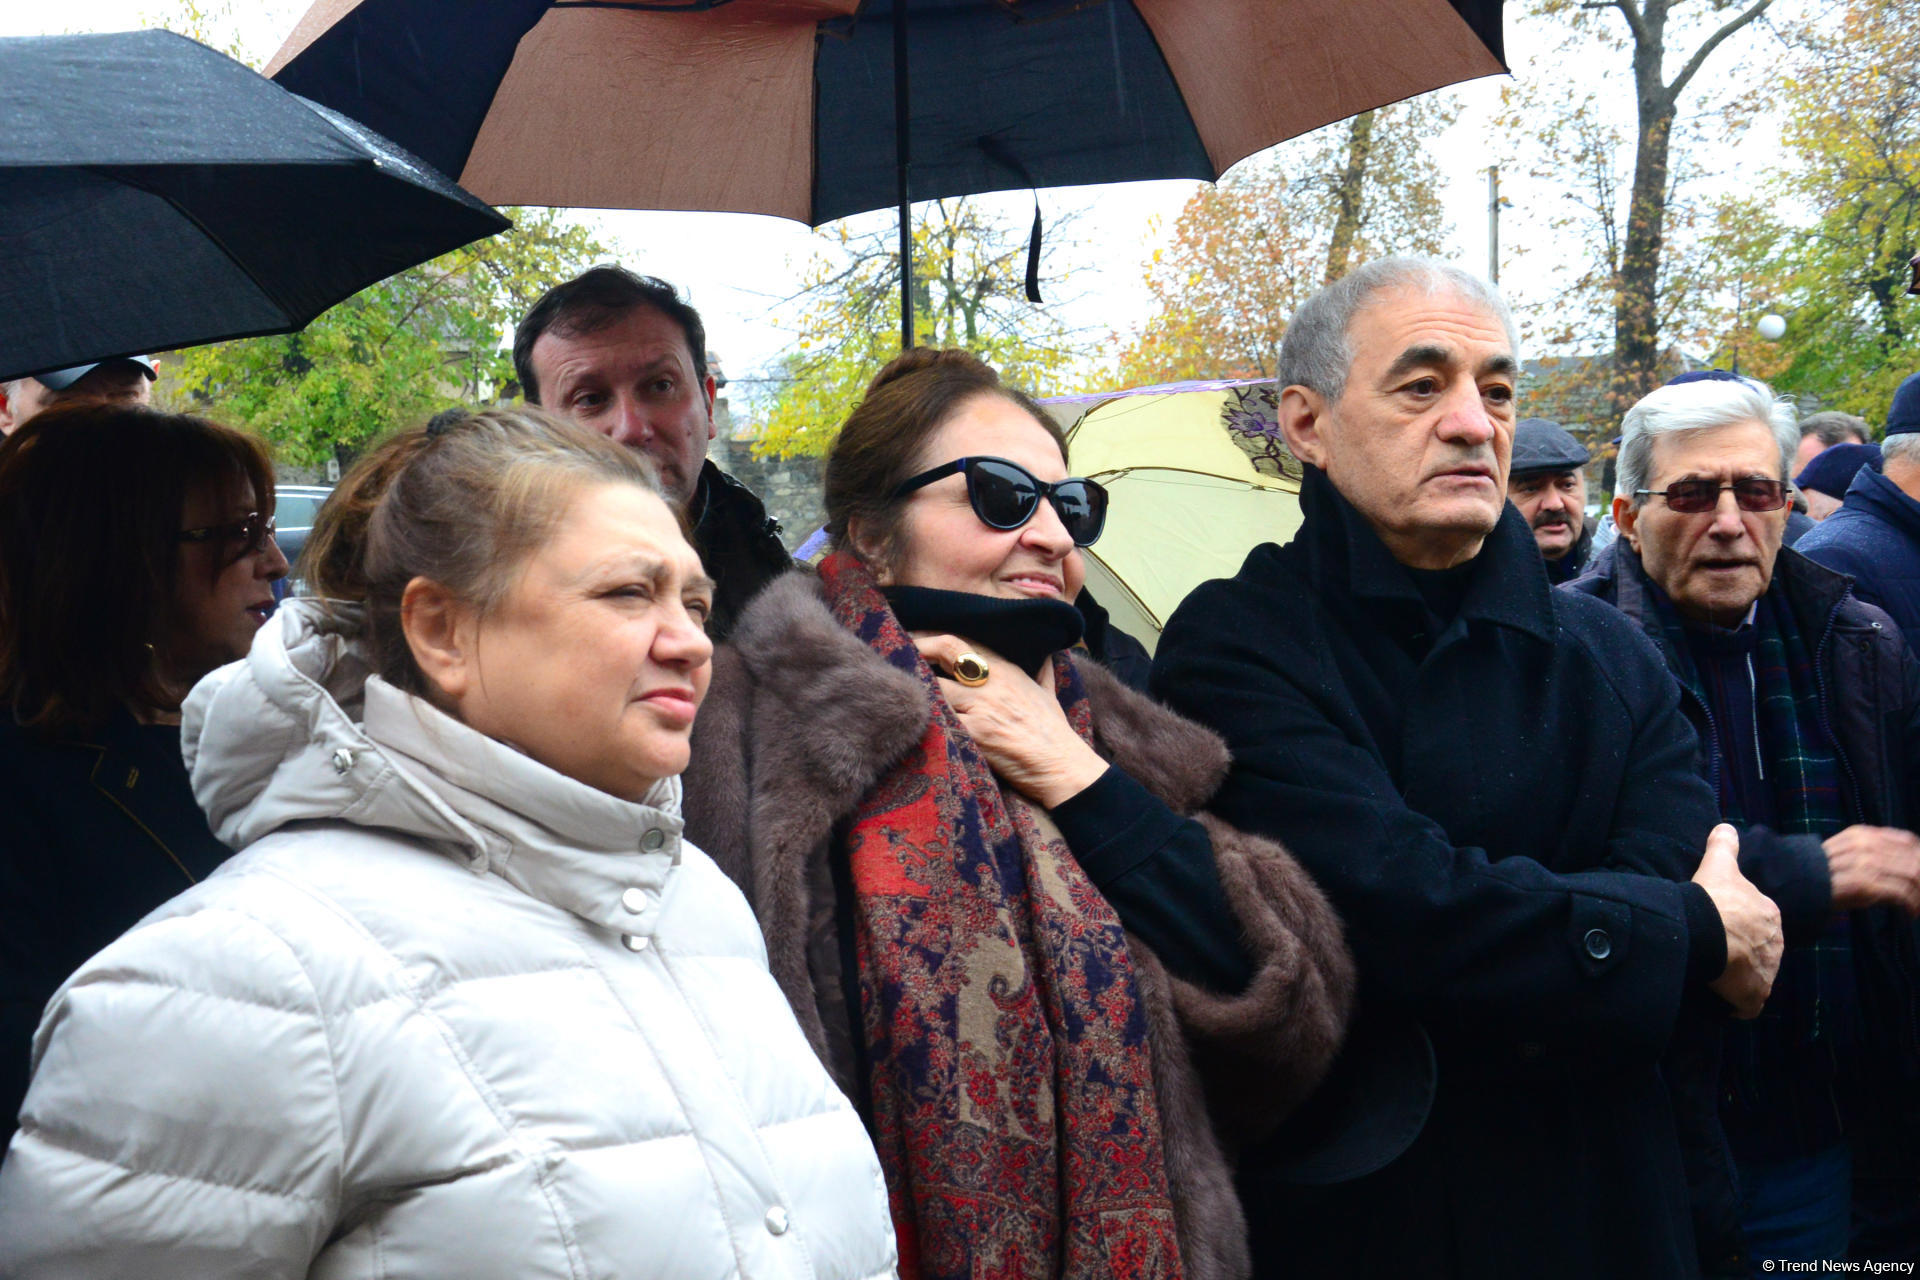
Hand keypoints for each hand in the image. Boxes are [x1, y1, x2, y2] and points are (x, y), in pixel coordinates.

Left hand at [911, 633, 1107, 808]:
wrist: (1064, 767)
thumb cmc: (1055, 734)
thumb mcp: (1050, 695)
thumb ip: (1044, 673)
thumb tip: (1048, 656)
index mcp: (1005, 669)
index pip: (960, 640)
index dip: (930, 638)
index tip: (913, 643)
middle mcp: (992, 681)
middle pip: (944, 650)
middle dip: (916, 649)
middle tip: (894, 654)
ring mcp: (982, 706)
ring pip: (935, 685)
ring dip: (916, 689)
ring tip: (899, 693)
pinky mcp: (976, 734)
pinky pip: (940, 720)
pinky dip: (925, 721)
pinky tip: (911, 723)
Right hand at [1693, 823, 1783, 1019]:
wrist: (1705, 929)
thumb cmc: (1713, 897)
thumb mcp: (1718, 864)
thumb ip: (1724, 844)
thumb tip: (1725, 826)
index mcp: (1769, 913)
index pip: (1758, 922)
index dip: (1739, 925)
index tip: (1720, 927)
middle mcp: (1775, 943)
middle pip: (1759, 950)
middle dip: (1742, 953)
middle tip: (1715, 950)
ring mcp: (1767, 971)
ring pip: (1754, 976)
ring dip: (1739, 979)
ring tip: (1715, 974)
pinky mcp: (1754, 994)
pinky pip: (1749, 1004)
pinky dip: (1738, 1004)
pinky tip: (1722, 999)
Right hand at [1825, 825, 1919, 914]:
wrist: (1795, 885)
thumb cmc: (1822, 875)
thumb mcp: (1848, 856)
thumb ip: (1875, 854)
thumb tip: (1909, 867)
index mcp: (1862, 834)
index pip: (1907, 841)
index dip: (1919, 857)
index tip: (1919, 877)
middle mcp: (1865, 845)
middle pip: (1914, 859)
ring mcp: (1865, 863)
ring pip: (1911, 875)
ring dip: (1919, 893)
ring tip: (1917, 906)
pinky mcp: (1865, 883)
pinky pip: (1901, 892)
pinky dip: (1911, 904)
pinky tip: (1910, 913)